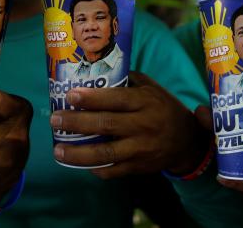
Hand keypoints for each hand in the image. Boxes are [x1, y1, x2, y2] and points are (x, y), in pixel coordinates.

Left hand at [50, 71, 207, 177]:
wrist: (187, 140)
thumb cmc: (163, 108)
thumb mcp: (152, 88)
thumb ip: (128, 81)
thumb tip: (96, 72)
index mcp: (145, 102)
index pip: (116, 99)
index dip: (92, 98)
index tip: (70, 95)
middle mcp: (143, 125)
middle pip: (105, 125)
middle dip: (76, 123)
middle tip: (55, 119)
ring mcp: (141, 149)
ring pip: (105, 153)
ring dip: (78, 153)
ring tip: (58, 149)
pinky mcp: (139, 167)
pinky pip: (113, 170)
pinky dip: (95, 168)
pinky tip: (79, 163)